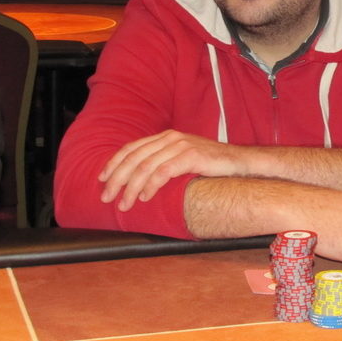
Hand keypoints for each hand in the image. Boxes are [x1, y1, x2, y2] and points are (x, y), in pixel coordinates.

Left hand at [99, 130, 248, 210]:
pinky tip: (144, 197)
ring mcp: (181, 145)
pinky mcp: (191, 156)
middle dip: (117, 179)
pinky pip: (163, 171)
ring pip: (146, 166)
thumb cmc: (211, 165)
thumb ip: (163, 162)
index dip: (114, 163)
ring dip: (131, 187)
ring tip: (123, 204)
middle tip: (106, 197)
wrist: (239, 162)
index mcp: (165, 136)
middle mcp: (170, 138)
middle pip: (134, 157)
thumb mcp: (183, 158)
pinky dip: (150, 186)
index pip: (132, 148)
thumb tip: (139, 179)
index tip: (102, 179)